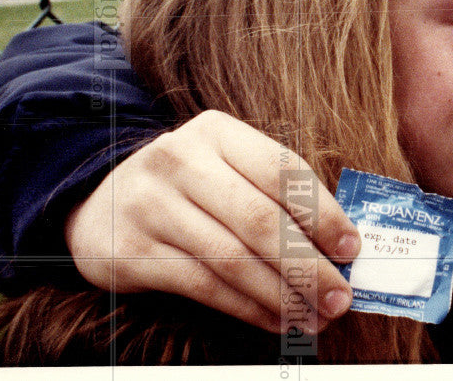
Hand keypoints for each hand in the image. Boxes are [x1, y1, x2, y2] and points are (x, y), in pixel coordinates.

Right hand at [64, 109, 359, 334]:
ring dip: (282, 295)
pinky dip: (247, 307)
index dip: (322, 213)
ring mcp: (151, 204)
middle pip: (259, 219)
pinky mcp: (130, 250)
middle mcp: (180, 160)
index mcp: (217, 131)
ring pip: (232, 258)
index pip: (282, 171)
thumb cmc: (190, 186)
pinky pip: (203, 285)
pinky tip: (277, 320)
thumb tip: (339, 246)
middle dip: (308, 264)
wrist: (101, 200)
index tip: (352, 248)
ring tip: (316, 316)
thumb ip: (275, 194)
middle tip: (341, 296)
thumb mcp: (226, 167)